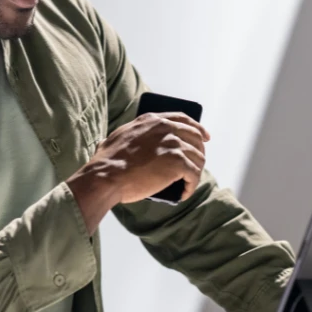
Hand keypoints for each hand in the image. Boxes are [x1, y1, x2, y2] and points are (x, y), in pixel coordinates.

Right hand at [66, 112, 209, 232]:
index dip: (197, 128)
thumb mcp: (119, 135)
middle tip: (198, 164)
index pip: (183, 119)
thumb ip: (133, 132)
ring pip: (198, 157)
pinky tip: (183, 193)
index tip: (205, 137)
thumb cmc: (107, 161)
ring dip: (195, 171)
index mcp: (152, 120)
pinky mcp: (177, 162)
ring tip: (187, 183)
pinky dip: (191, 186)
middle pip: (195, 137)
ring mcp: (173, 144)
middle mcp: (166, 128)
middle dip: (200, 150)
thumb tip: (133, 139)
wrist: (106, 175)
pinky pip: (194, 175)